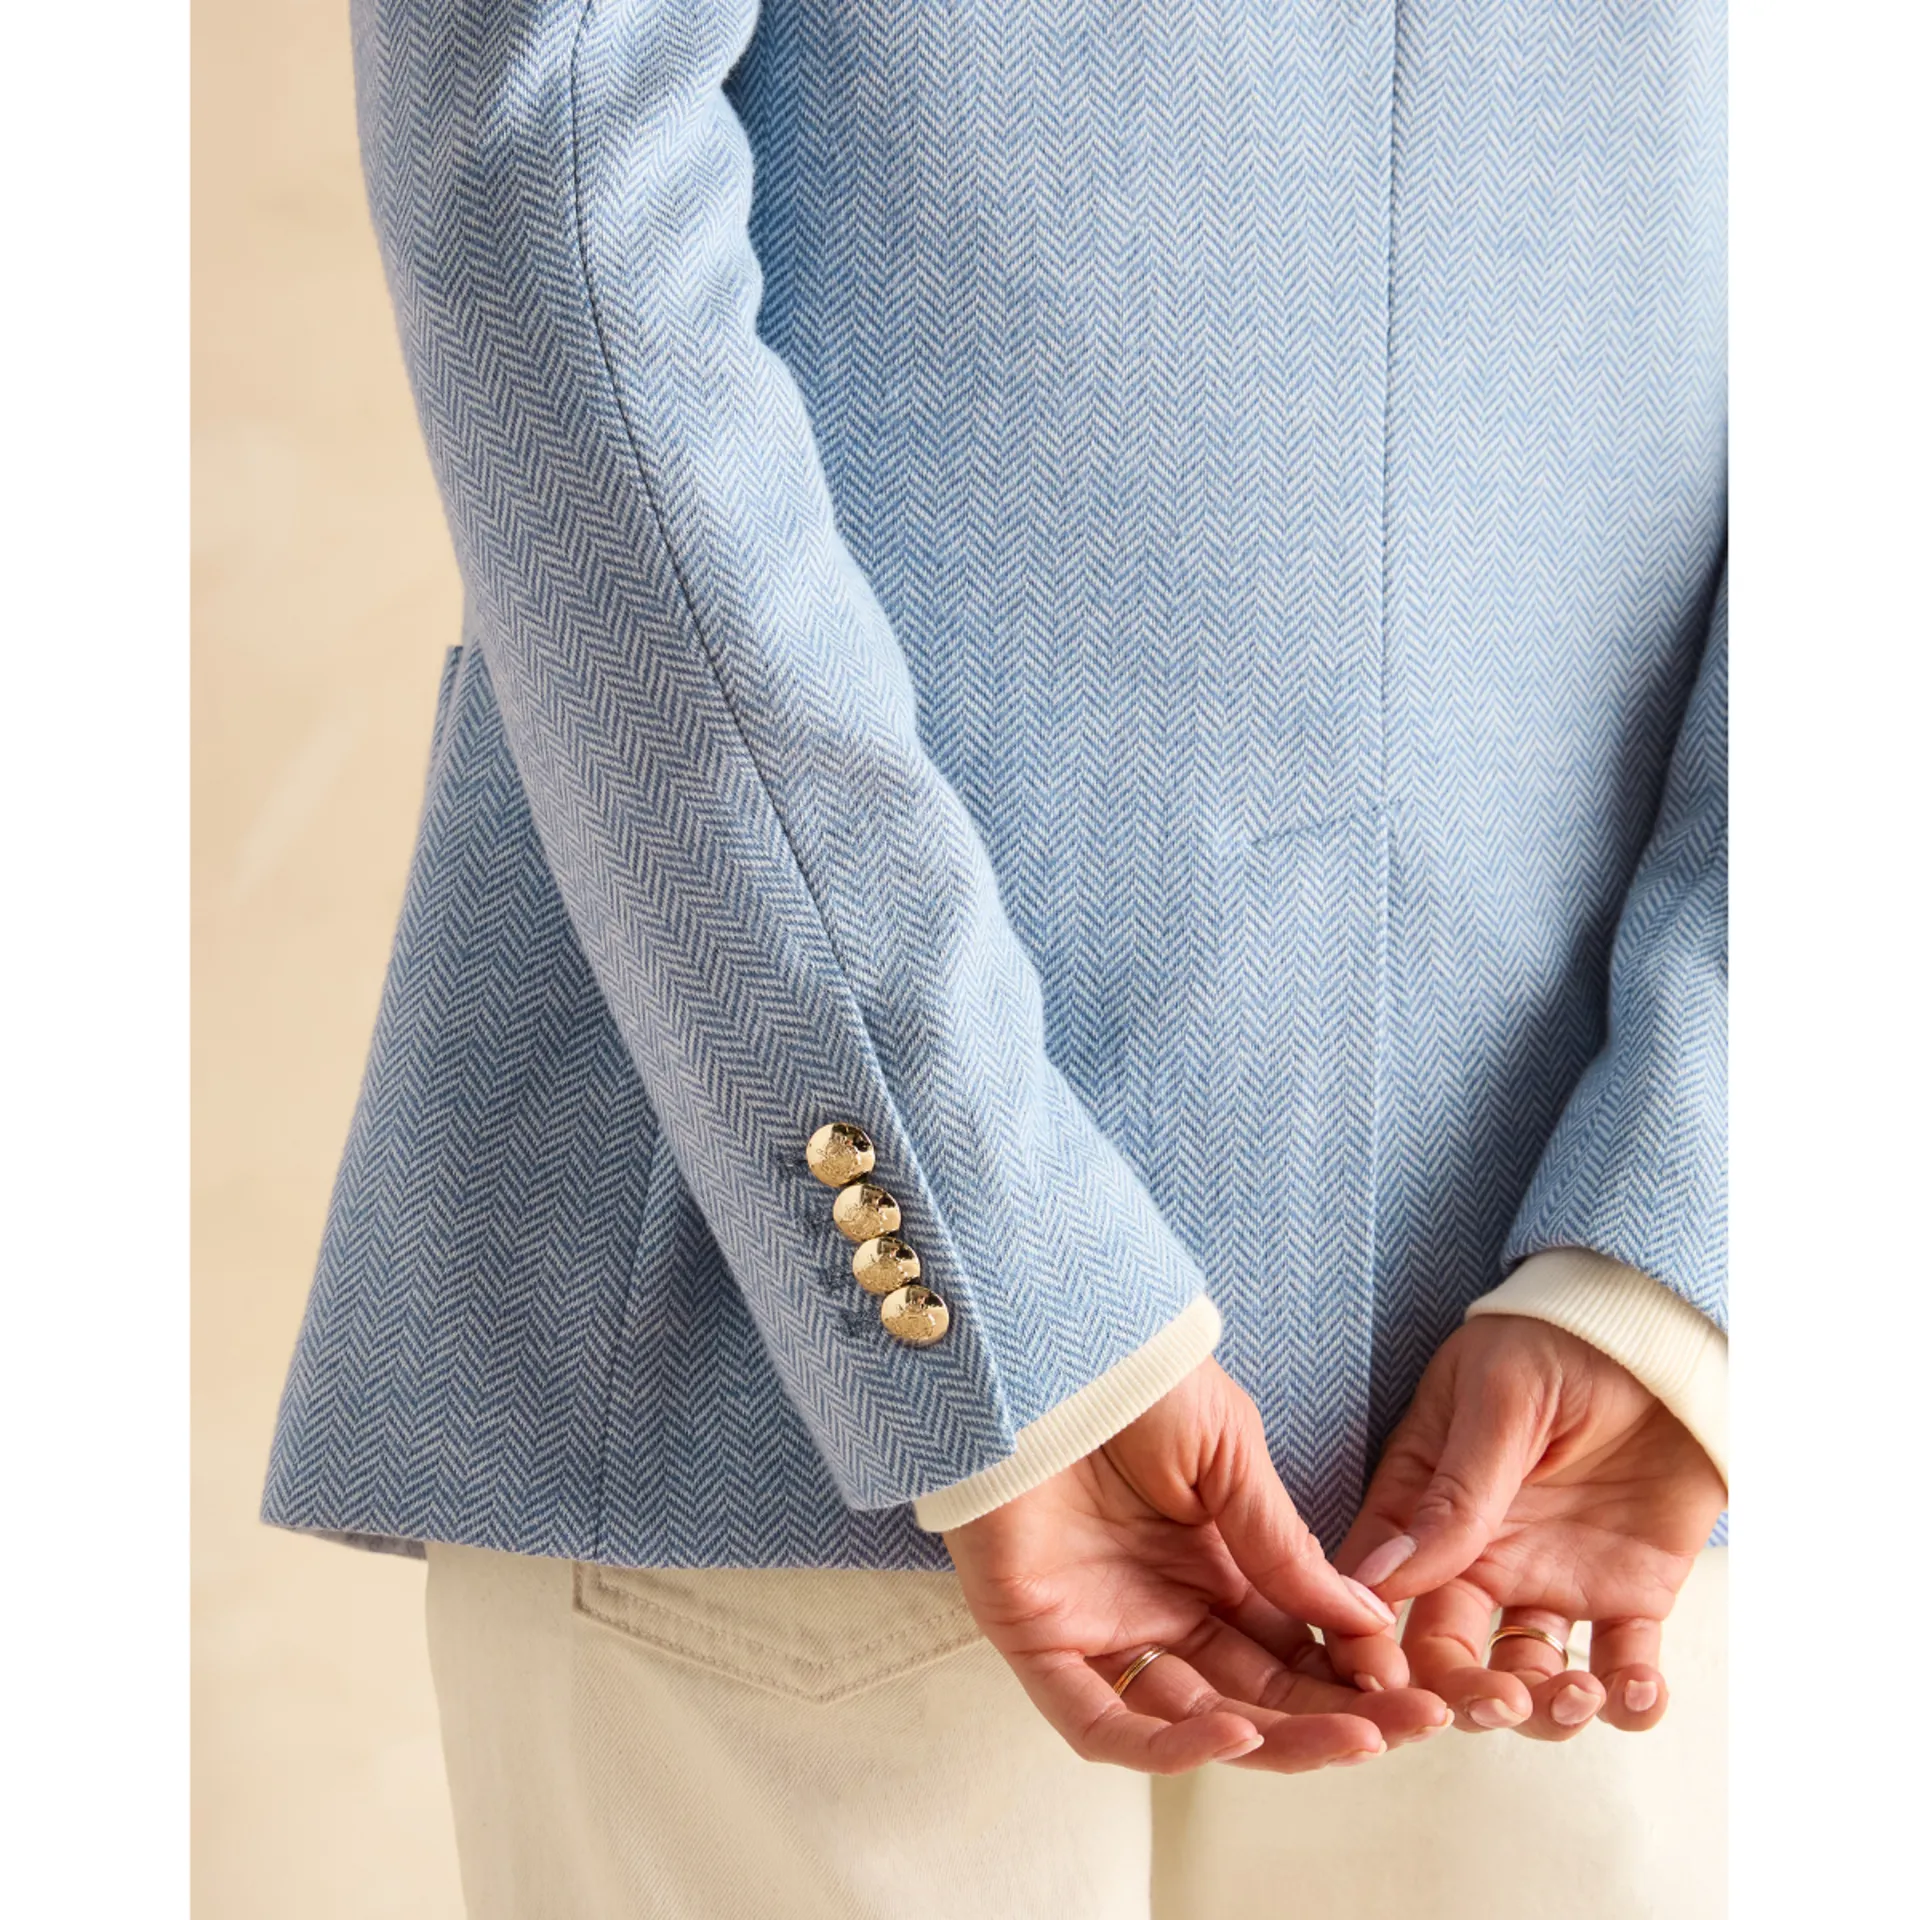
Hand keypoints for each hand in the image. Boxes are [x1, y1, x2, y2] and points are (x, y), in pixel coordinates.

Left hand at [940, 1357, 1451, 1774]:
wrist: (1039, 1344)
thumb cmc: (1132, 1380)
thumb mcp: (1229, 1455)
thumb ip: (1283, 1546)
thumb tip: (1367, 1622)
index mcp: (1209, 1561)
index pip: (1290, 1644)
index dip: (1351, 1673)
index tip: (1411, 1685)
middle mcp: (1160, 1605)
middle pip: (1253, 1692)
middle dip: (1332, 1716)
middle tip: (1407, 1726)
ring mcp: (1100, 1627)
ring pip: (1193, 1719)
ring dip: (1274, 1739)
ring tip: (1349, 1736)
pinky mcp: (1039, 1642)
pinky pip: (1103, 1721)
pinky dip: (1169, 1745)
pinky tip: (1240, 1734)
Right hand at [1332, 1315, 1724, 1740]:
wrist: (1658, 1335)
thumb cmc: (1556, 1345)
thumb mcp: (1496, 1401)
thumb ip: (1453, 1493)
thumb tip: (1377, 1580)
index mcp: (1422, 1506)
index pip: (1375, 1593)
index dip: (1371, 1649)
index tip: (1387, 1685)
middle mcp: (1478, 1557)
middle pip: (1448, 1654)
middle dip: (1466, 1695)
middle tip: (1501, 1700)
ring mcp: (1550, 1579)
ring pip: (1531, 1676)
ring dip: (1547, 1708)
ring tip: (1578, 1691)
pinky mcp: (1626, 1594)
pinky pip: (1624, 1667)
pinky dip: (1631, 1699)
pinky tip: (1633, 1689)